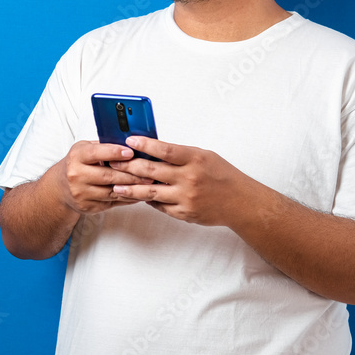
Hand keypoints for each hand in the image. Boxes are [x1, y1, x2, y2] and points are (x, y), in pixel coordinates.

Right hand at [52, 141, 154, 214]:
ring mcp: (81, 193)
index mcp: (77, 156)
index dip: (114, 152)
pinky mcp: (88, 206)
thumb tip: (130, 142)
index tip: (130, 152)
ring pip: (112, 191)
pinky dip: (127, 198)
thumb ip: (103, 146)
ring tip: (148, 183)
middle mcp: (77, 175)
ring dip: (133, 188)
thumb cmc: (77, 164)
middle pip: (108, 175)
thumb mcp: (84, 149)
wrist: (60, 188)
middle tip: (149, 172)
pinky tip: (139, 193)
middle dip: (131, 174)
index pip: (96, 153)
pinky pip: (112, 202)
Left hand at [108, 135, 252, 225]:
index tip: (129, 140)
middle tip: (113, 162)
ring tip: (115, 185)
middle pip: (151, 171)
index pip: (164, 149)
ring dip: (130, 189)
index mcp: (194, 159)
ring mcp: (186, 197)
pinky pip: (160, 206)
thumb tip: (152, 149)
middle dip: (129, 166)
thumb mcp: (203, 156)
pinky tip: (137, 196)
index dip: (144, 145)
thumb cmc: (221, 175)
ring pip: (150, 192)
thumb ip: (180, 154)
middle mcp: (189, 178)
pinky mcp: (184, 213)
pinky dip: (148, 200)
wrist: (240, 202)